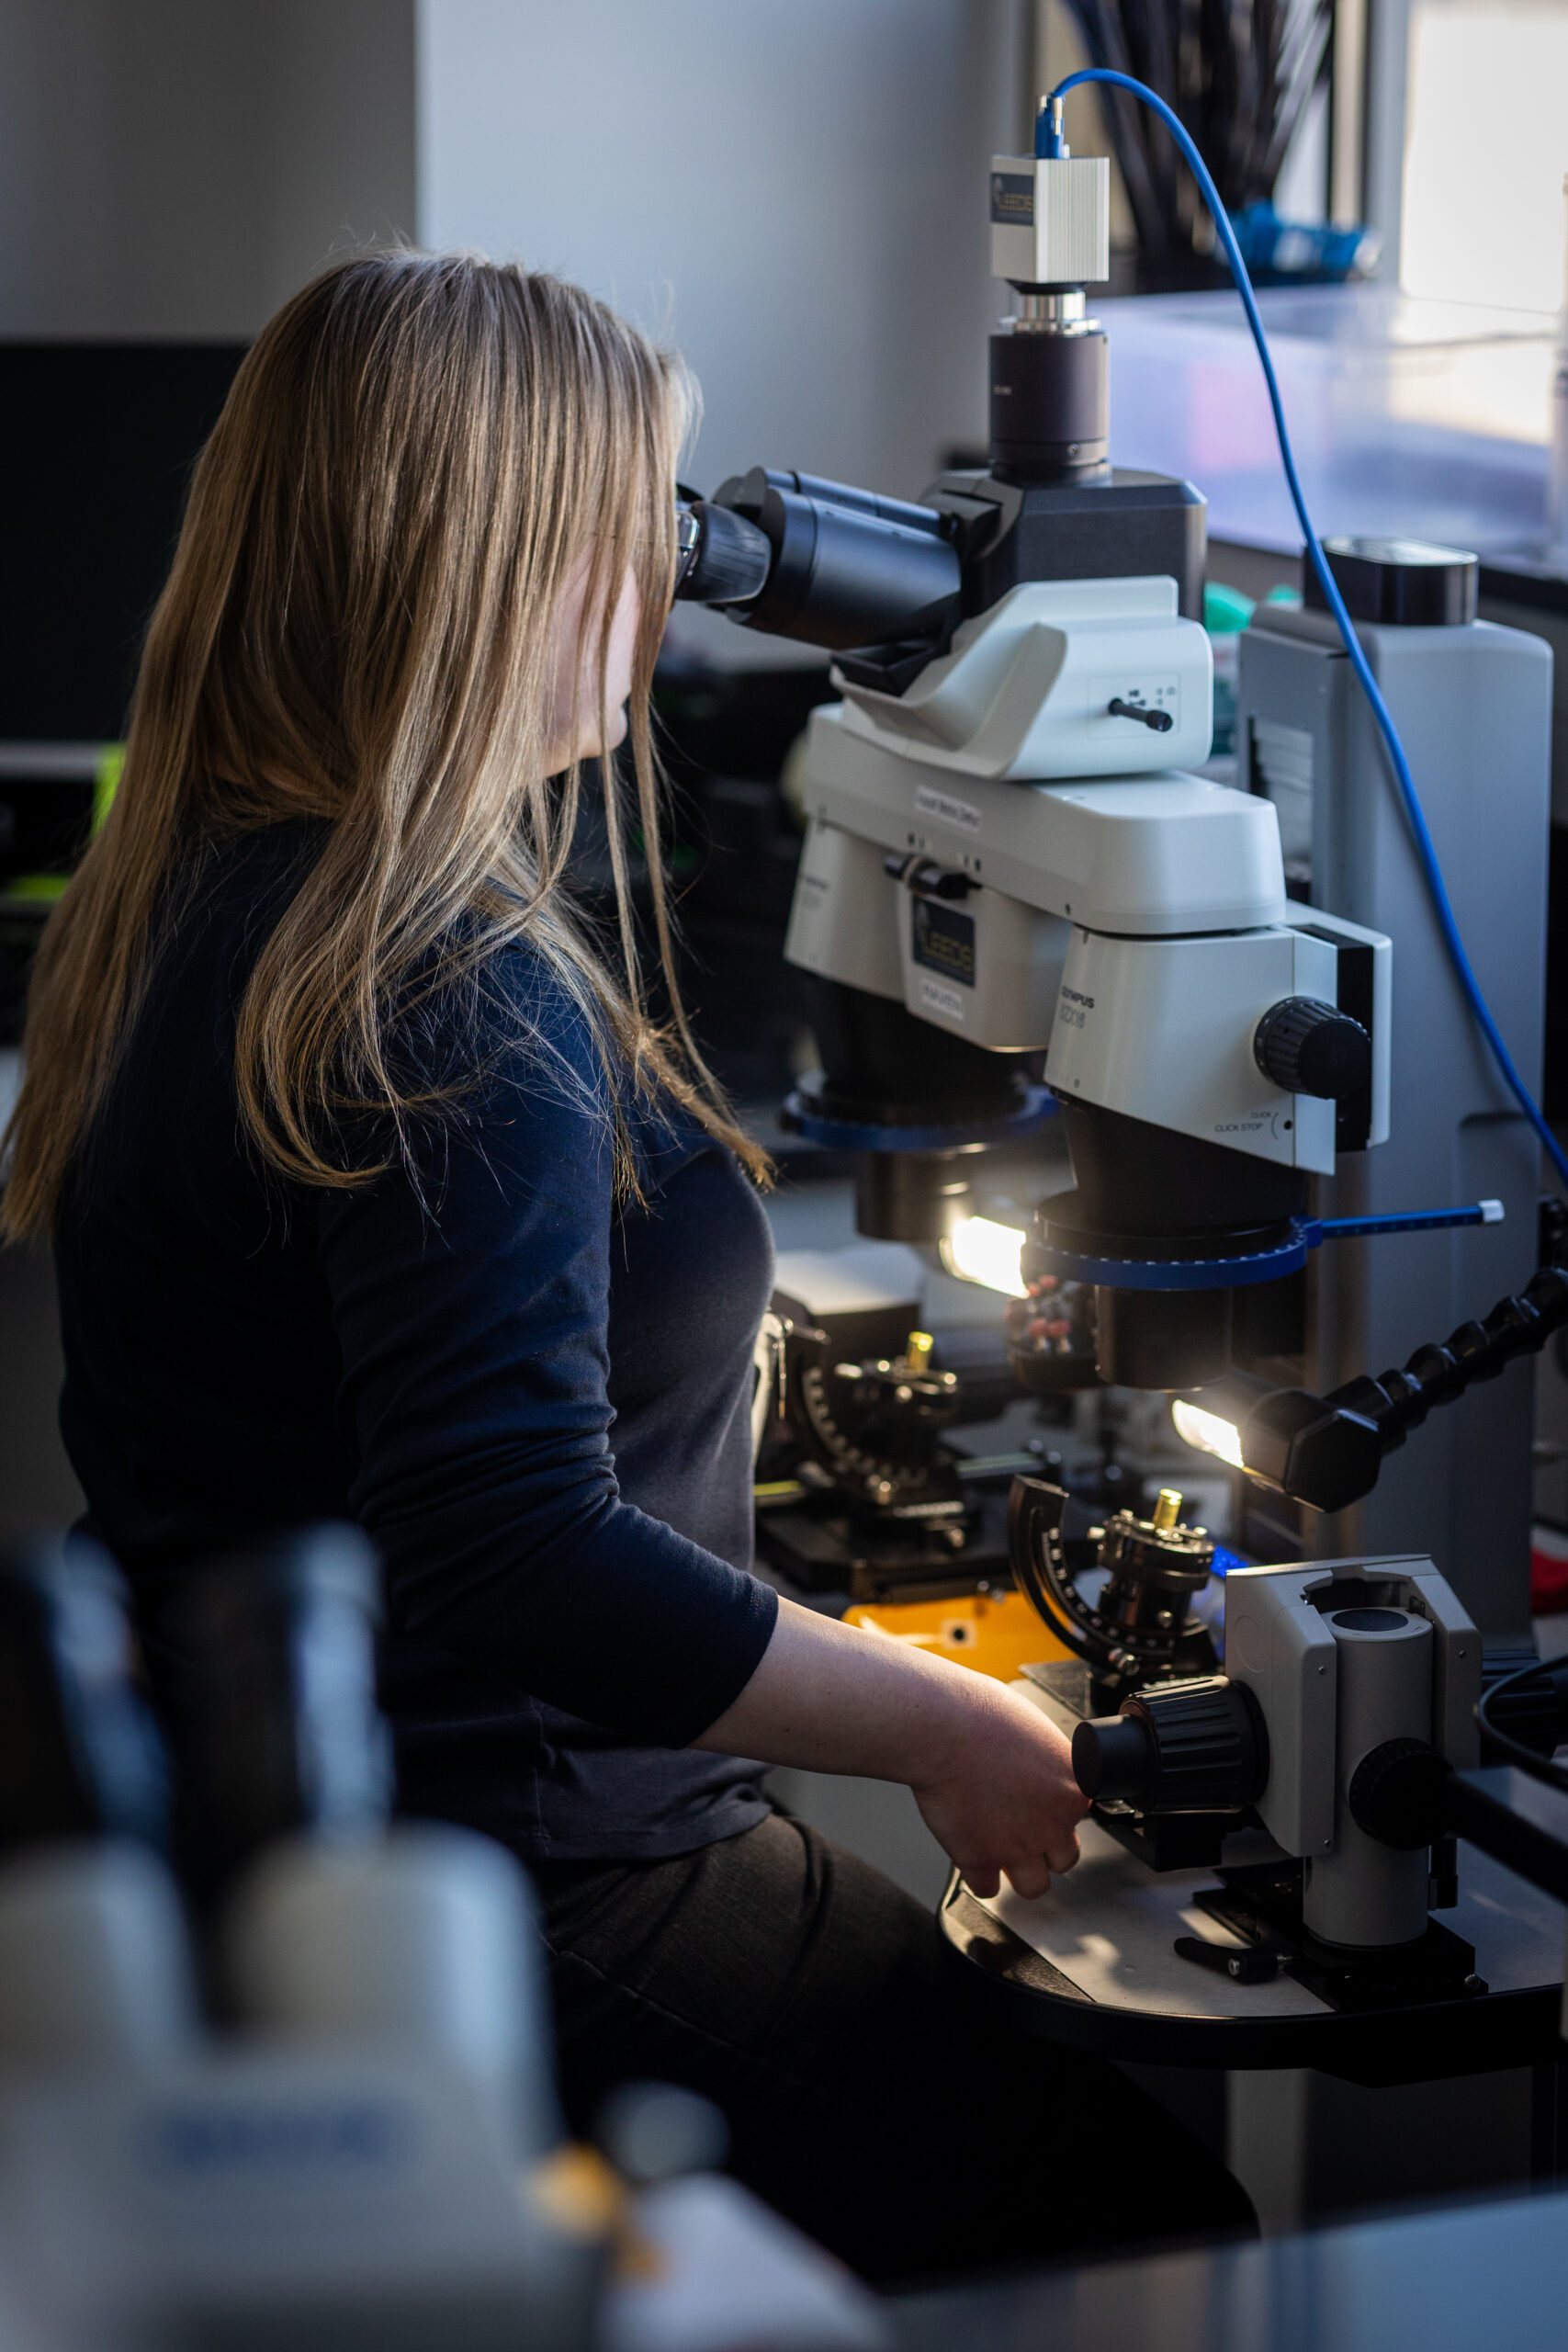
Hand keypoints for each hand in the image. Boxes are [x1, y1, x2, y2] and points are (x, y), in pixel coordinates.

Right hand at [907, 1677, 1087, 1901]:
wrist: (943, 1727)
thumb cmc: (982, 1714)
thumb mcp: (1035, 1728)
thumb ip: (1048, 1760)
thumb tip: (1042, 1766)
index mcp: (1072, 1790)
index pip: (1078, 1817)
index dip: (1054, 1811)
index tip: (1038, 1803)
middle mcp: (1052, 1824)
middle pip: (1065, 1858)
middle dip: (1044, 1848)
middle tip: (1021, 1829)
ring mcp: (1018, 1847)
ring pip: (1035, 1886)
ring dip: (1019, 1872)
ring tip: (1001, 1851)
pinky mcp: (980, 1859)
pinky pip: (987, 1888)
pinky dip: (979, 1875)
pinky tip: (971, 1854)